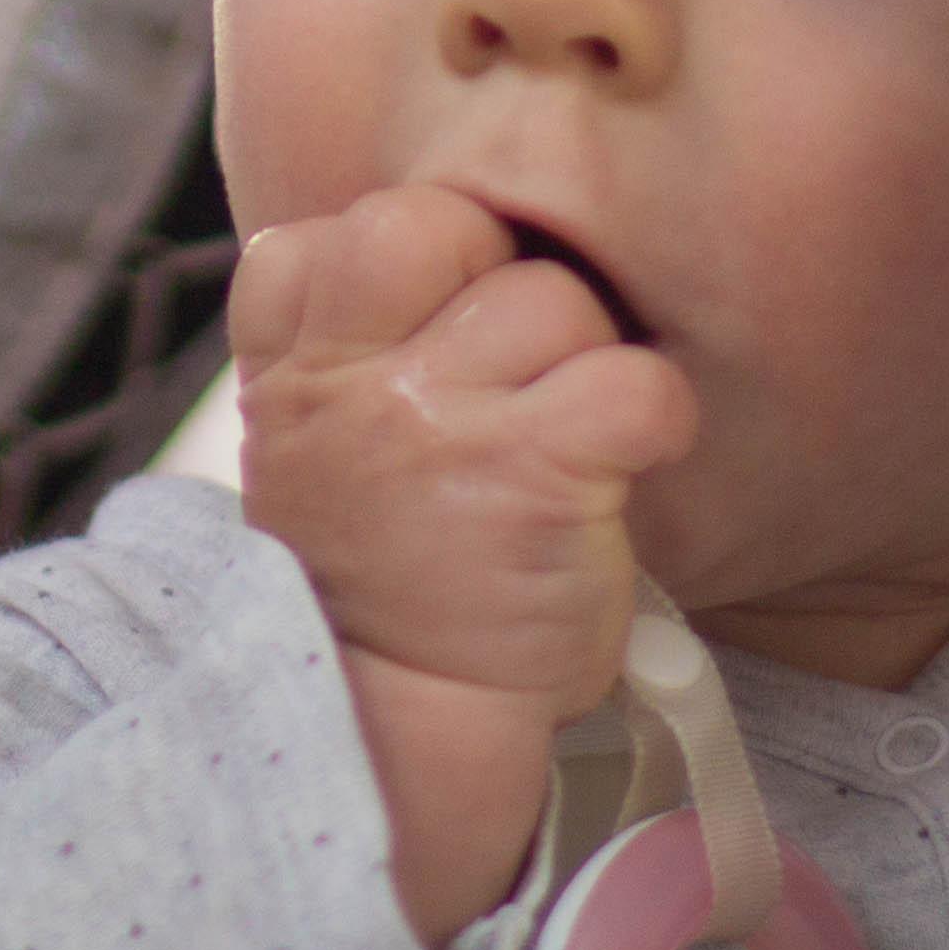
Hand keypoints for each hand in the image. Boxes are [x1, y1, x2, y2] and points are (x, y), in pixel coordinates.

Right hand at [230, 187, 694, 943]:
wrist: (397, 725)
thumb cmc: (379, 563)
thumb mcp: (309, 435)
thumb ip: (340, 330)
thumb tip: (436, 229)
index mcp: (295, 363)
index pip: (349, 229)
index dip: (413, 261)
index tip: (425, 331)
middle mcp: (355, 382)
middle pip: (446, 224)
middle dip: (495, 273)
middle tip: (510, 363)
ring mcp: (444, 425)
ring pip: (553, 298)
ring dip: (580, 356)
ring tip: (560, 432)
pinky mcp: (540, 475)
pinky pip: (635, 382)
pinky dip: (654, 414)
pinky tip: (623, 461)